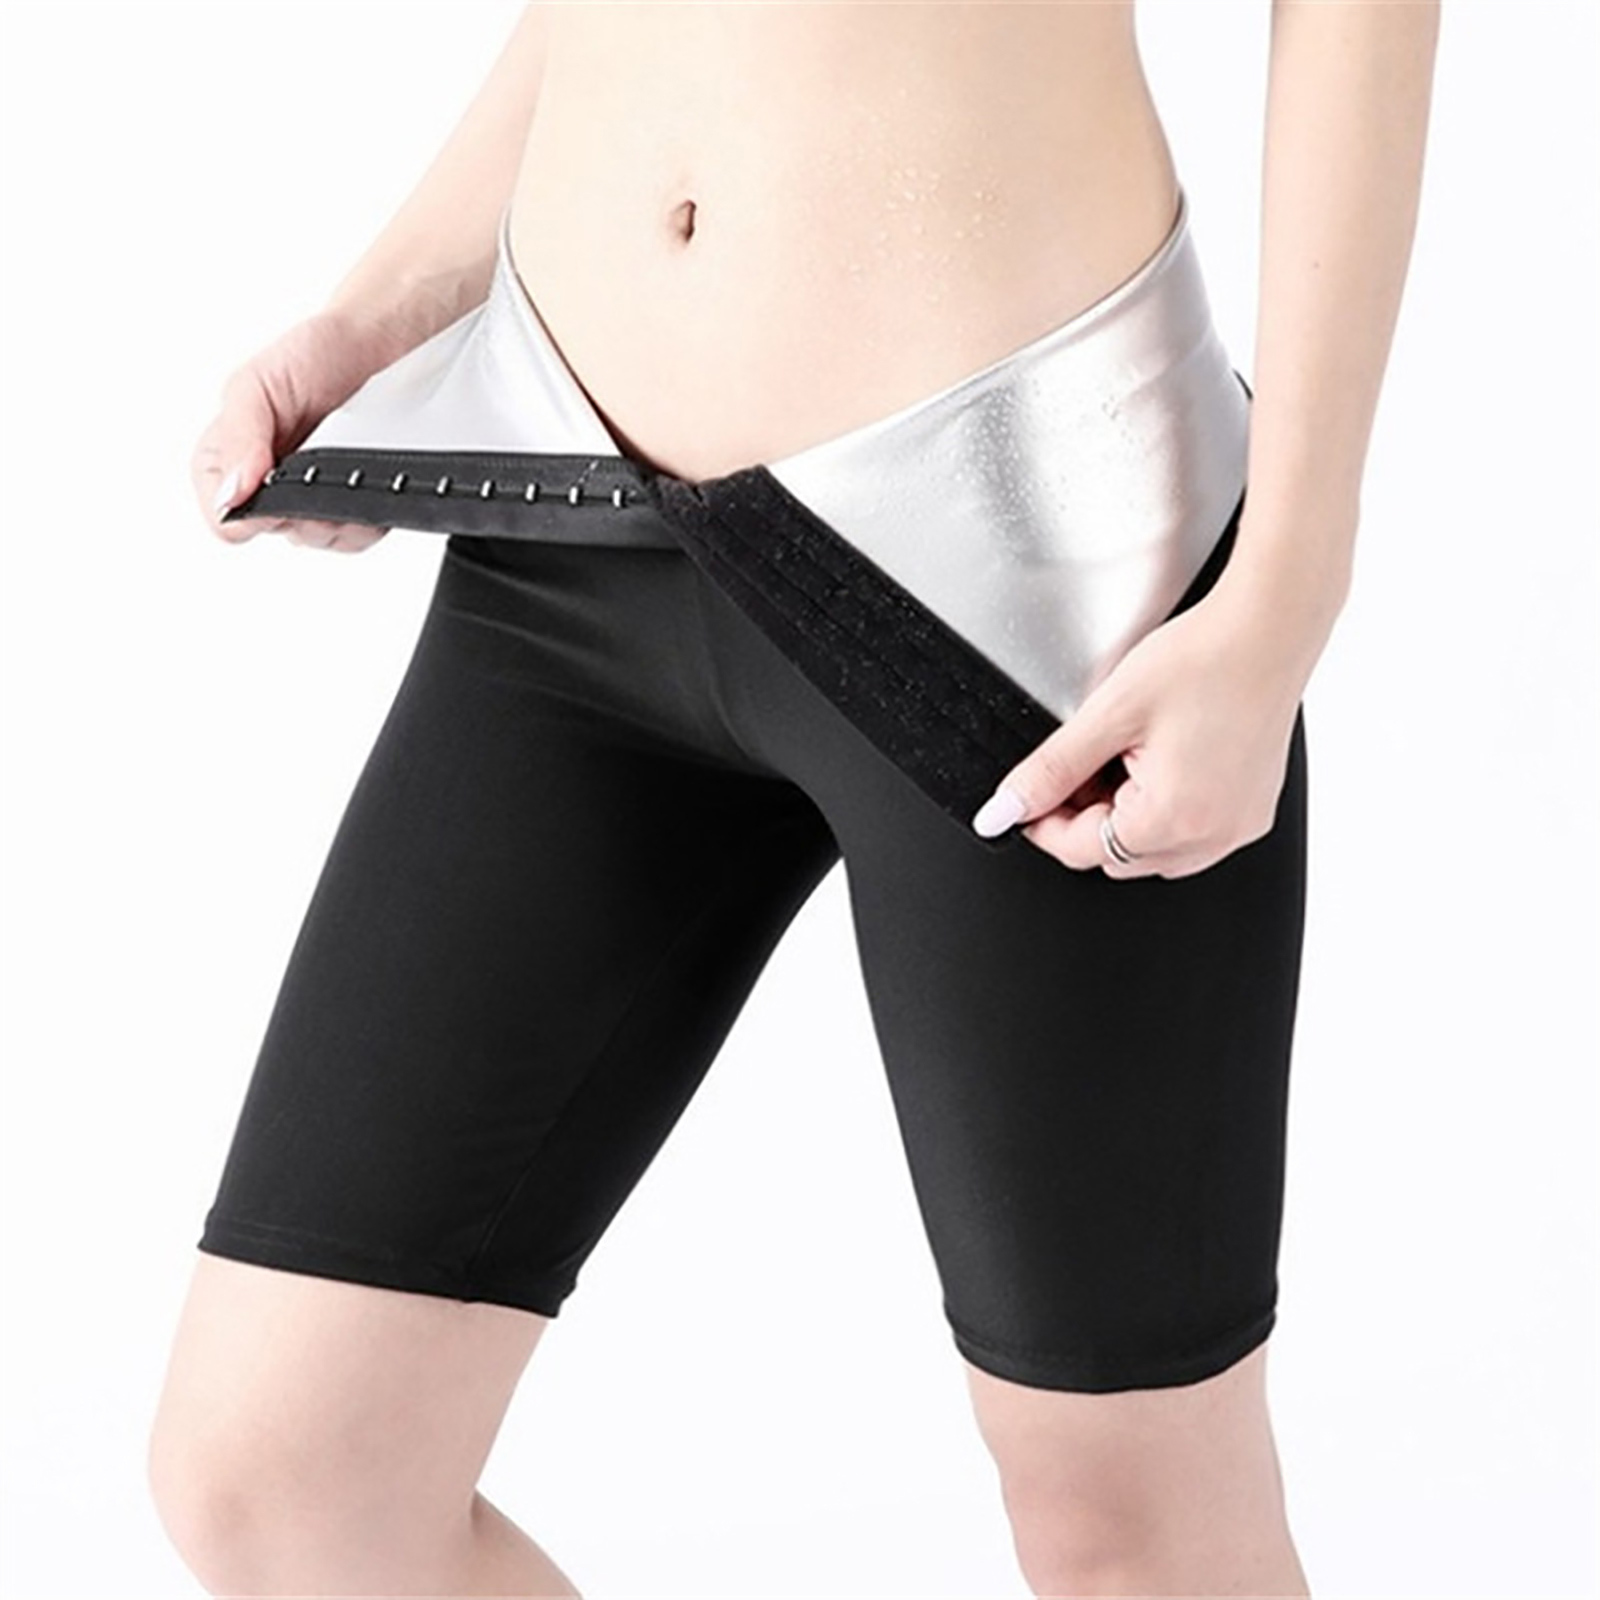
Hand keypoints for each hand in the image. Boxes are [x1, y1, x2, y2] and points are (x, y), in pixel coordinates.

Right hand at [192, 308, 409, 552]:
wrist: (375, 345)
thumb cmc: (312, 354)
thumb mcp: (255, 385)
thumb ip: (237, 440)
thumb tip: (228, 494)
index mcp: (226, 456)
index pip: (222, 515)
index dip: (249, 514)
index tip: (276, 488)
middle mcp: (264, 482)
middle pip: (275, 532)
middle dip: (302, 514)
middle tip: (323, 476)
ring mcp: (307, 495)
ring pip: (316, 538)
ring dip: (338, 518)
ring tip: (349, 474)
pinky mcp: (348, 504)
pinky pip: (353, 536)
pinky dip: (366, 520)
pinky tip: (369, 490)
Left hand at [970, 573, 1320, 877]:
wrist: (1268, 627)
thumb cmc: (1204, 659)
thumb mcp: (1108, 714)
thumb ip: (1049, 770)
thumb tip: (1003, 810)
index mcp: (1174, 820)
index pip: (1082, 852)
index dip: (1044, 824)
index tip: (1027, 798)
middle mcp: (1214, 836)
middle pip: (1117, 856)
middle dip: (1086, 818)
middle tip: (1079, 764)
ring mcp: (1240, 826)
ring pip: (1153, 851)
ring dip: (1125, 817)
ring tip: (1125, 755)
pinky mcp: (1253, 810)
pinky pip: (1193, 834)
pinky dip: (1165, 810)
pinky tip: (1161, 760)